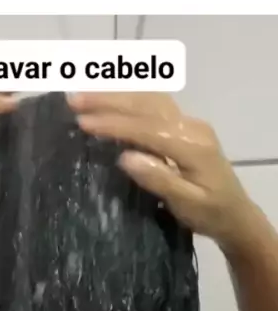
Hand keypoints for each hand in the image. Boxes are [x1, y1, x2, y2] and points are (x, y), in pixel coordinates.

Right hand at [67, 92, 255, 250]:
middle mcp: (191, 127)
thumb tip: (126, 157)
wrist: (235, 215)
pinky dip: (129, 100)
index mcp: (193, 145)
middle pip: (146, 105)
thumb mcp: (187, 204)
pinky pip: (154, 106)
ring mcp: (189, 124)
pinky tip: (110, 101)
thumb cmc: (210, 214)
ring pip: (149, 100)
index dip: (113, 124)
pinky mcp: (184, 127)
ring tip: (84, 97)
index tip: (82, 123)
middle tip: (74, 100)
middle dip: (108, 101)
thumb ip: (159, 179)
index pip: (147, 128)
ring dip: (116, 96)